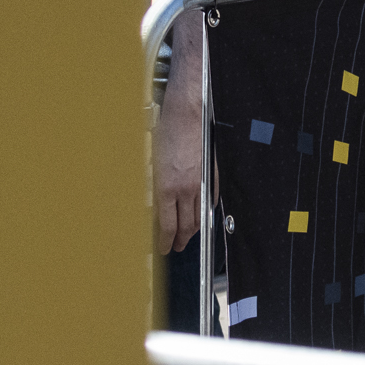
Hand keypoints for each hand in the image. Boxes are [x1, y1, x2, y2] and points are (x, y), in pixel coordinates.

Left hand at [153, 90, 202, 251]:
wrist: (187, 116)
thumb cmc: (167, 134)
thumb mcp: (153, 165)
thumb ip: (156, 189)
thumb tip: (156, 208)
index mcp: (166, 188)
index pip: (167, 225)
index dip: (166, 241)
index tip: (164, 248)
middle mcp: (185, 189)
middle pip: (186, 225)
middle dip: (181, 239)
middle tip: (177, 246)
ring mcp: (201, 183)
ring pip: (199, 216)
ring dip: (194, 229)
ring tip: (189, 236)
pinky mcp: (212, 176)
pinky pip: (209, 200)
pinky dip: (205, 211)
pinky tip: (201, 215)